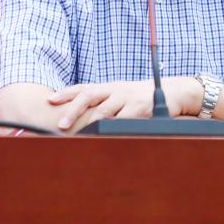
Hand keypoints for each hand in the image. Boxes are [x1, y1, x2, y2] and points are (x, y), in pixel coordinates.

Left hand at [47, 77, 199, 130]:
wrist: (173, 91)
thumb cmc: (140, 98)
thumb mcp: (120, 96)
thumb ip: (103, 104)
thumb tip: (76, 118)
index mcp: (108, 88)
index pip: (83, 88)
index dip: (66, 93)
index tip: (49, 100)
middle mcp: (116, 90)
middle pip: (89, 96)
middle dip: (73, 110)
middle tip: (60, 124)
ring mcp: (128, 98)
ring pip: (105, 110)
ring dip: (91, 123)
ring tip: (80, 134)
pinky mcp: (142, 108)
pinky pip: (126, 120)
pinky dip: (115, 128)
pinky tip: (107, 136)